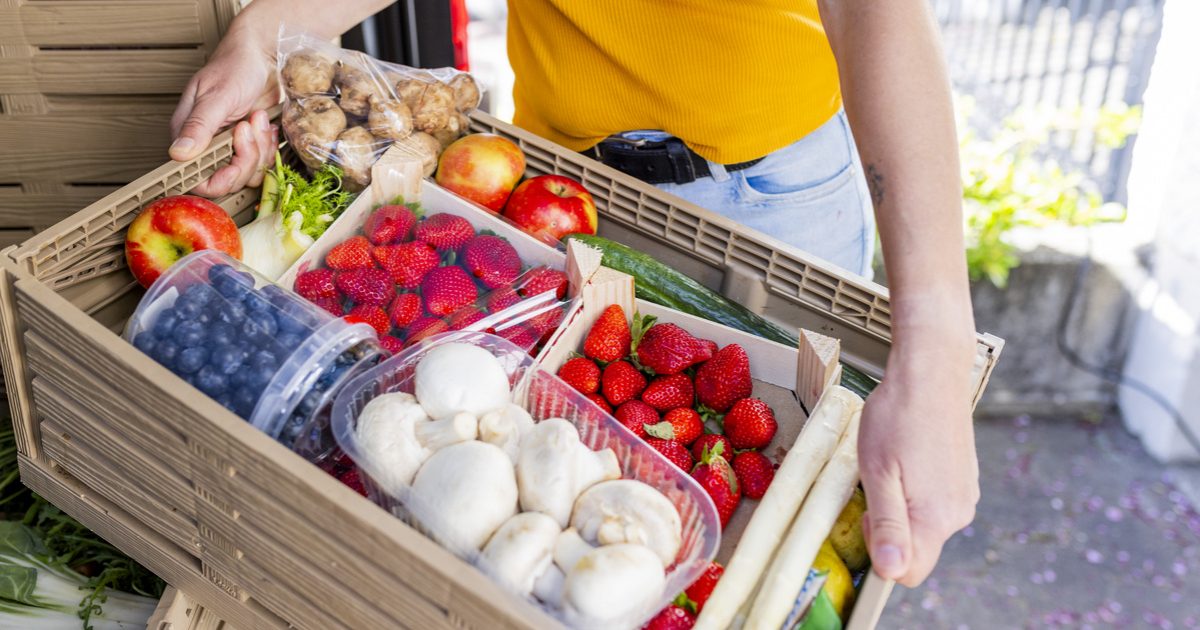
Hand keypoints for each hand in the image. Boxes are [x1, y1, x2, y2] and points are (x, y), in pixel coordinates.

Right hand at [169, 25, 278, 196]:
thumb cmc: (236, 67)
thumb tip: (177, 154)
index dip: (218, 179)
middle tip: (248, 127)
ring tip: (257, 119)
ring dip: (260, 148)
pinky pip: (263, 162)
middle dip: (245, 157)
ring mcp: (231, 146)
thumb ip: (199, 126)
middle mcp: (208, 144)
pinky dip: (269, 146)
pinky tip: (265, 124)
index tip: (234, 164)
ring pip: (249, 172)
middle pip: (228, 178)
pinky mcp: (251, 144)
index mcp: (190, 134)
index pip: (197, 177)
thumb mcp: (216, 96)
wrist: (263, 56)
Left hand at [857, 337, 978, 586]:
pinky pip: (933, 503)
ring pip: (922, 524)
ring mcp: (964, 495)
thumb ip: (888, 525)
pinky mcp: (964, 479)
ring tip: (890, 465)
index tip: (867, 516)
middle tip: (874, 483)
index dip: (880, 554)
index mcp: (936, 518)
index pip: (908, 573)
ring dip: (900, 506)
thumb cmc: (897, 417)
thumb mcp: (878, 472)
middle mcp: (958, 514)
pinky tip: (907, 458)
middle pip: (915, 549)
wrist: (930, 372)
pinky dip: (914, 490)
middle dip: (887, 529)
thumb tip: (892, 572)